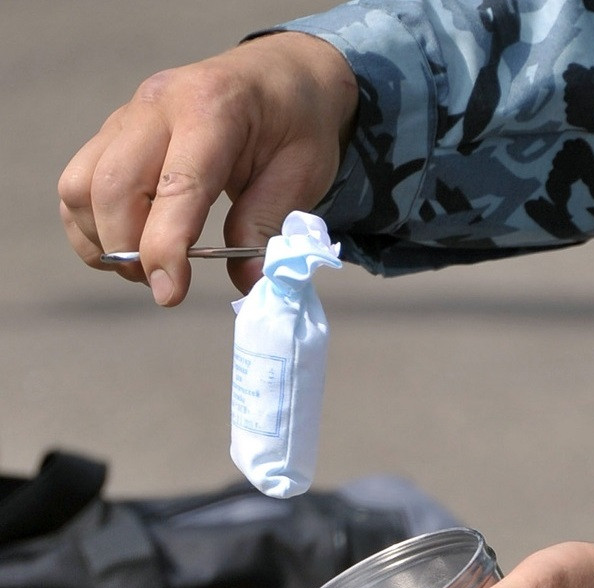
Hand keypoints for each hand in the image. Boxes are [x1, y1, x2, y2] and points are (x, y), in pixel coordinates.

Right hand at [57, 31, 356, 305]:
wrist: (279, 74)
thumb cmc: (296, 124)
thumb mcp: (304, 173)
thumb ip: (269, 225)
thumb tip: (247, 284)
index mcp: (214, 108)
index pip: (178, 185)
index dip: (165, 246)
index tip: (169, 295)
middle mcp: (158, 105)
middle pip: (113, 186)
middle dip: (129, 249)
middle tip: (163, 285)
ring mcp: (127, 114)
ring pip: (81, 186)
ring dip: (103, 240)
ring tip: (147, 268)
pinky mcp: (113, 131)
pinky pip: (78, 183)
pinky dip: (90, 225)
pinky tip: (127, 245)